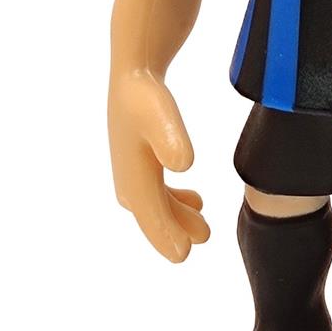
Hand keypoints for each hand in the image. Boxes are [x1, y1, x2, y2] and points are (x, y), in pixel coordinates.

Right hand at [107, 70, 209, 261]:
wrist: (134, 76)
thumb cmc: (145, 97)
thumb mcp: (161, 115)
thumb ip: (171, 140)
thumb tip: (182, 166)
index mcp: (134, 177)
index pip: (151, 215)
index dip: (166, 235)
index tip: (184, 254)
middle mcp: (129, 181)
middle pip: (154, 215)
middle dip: (173, 231)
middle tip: (200, 241)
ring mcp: (132, 174)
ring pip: (156, 205)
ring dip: (175, 217)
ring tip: (202, 226)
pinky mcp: (139, 164)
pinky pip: (155, 193)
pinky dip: (172, 202)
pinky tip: (192, 200)